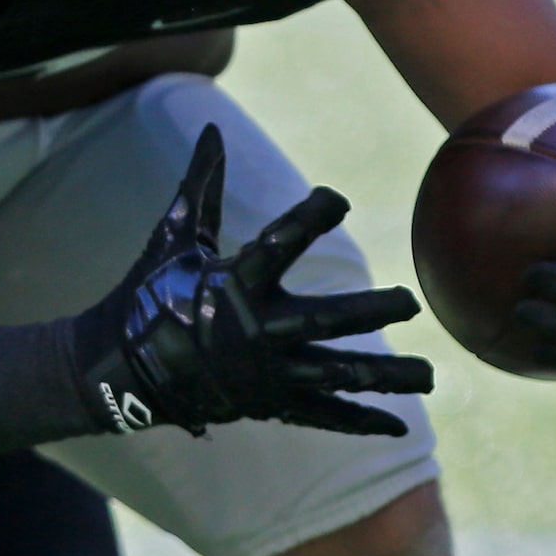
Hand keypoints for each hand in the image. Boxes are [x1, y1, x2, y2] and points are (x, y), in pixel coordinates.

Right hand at [75, 126, 431, 436]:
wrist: (125, 368)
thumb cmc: (153, 293)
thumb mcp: (174, 236)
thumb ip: (200, 184)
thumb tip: (211, 128)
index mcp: (233, 284)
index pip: (277, 243)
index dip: (309, 218)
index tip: (338, 198)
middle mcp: (255, 331)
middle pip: (324, 321)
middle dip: (370, 311)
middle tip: (410, 301)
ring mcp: (265, 373)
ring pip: (336, 374)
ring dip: (385, 375)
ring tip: (429, 375)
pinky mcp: (268, 403)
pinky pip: (320, 415)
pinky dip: (359, 421)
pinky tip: (398, 427)